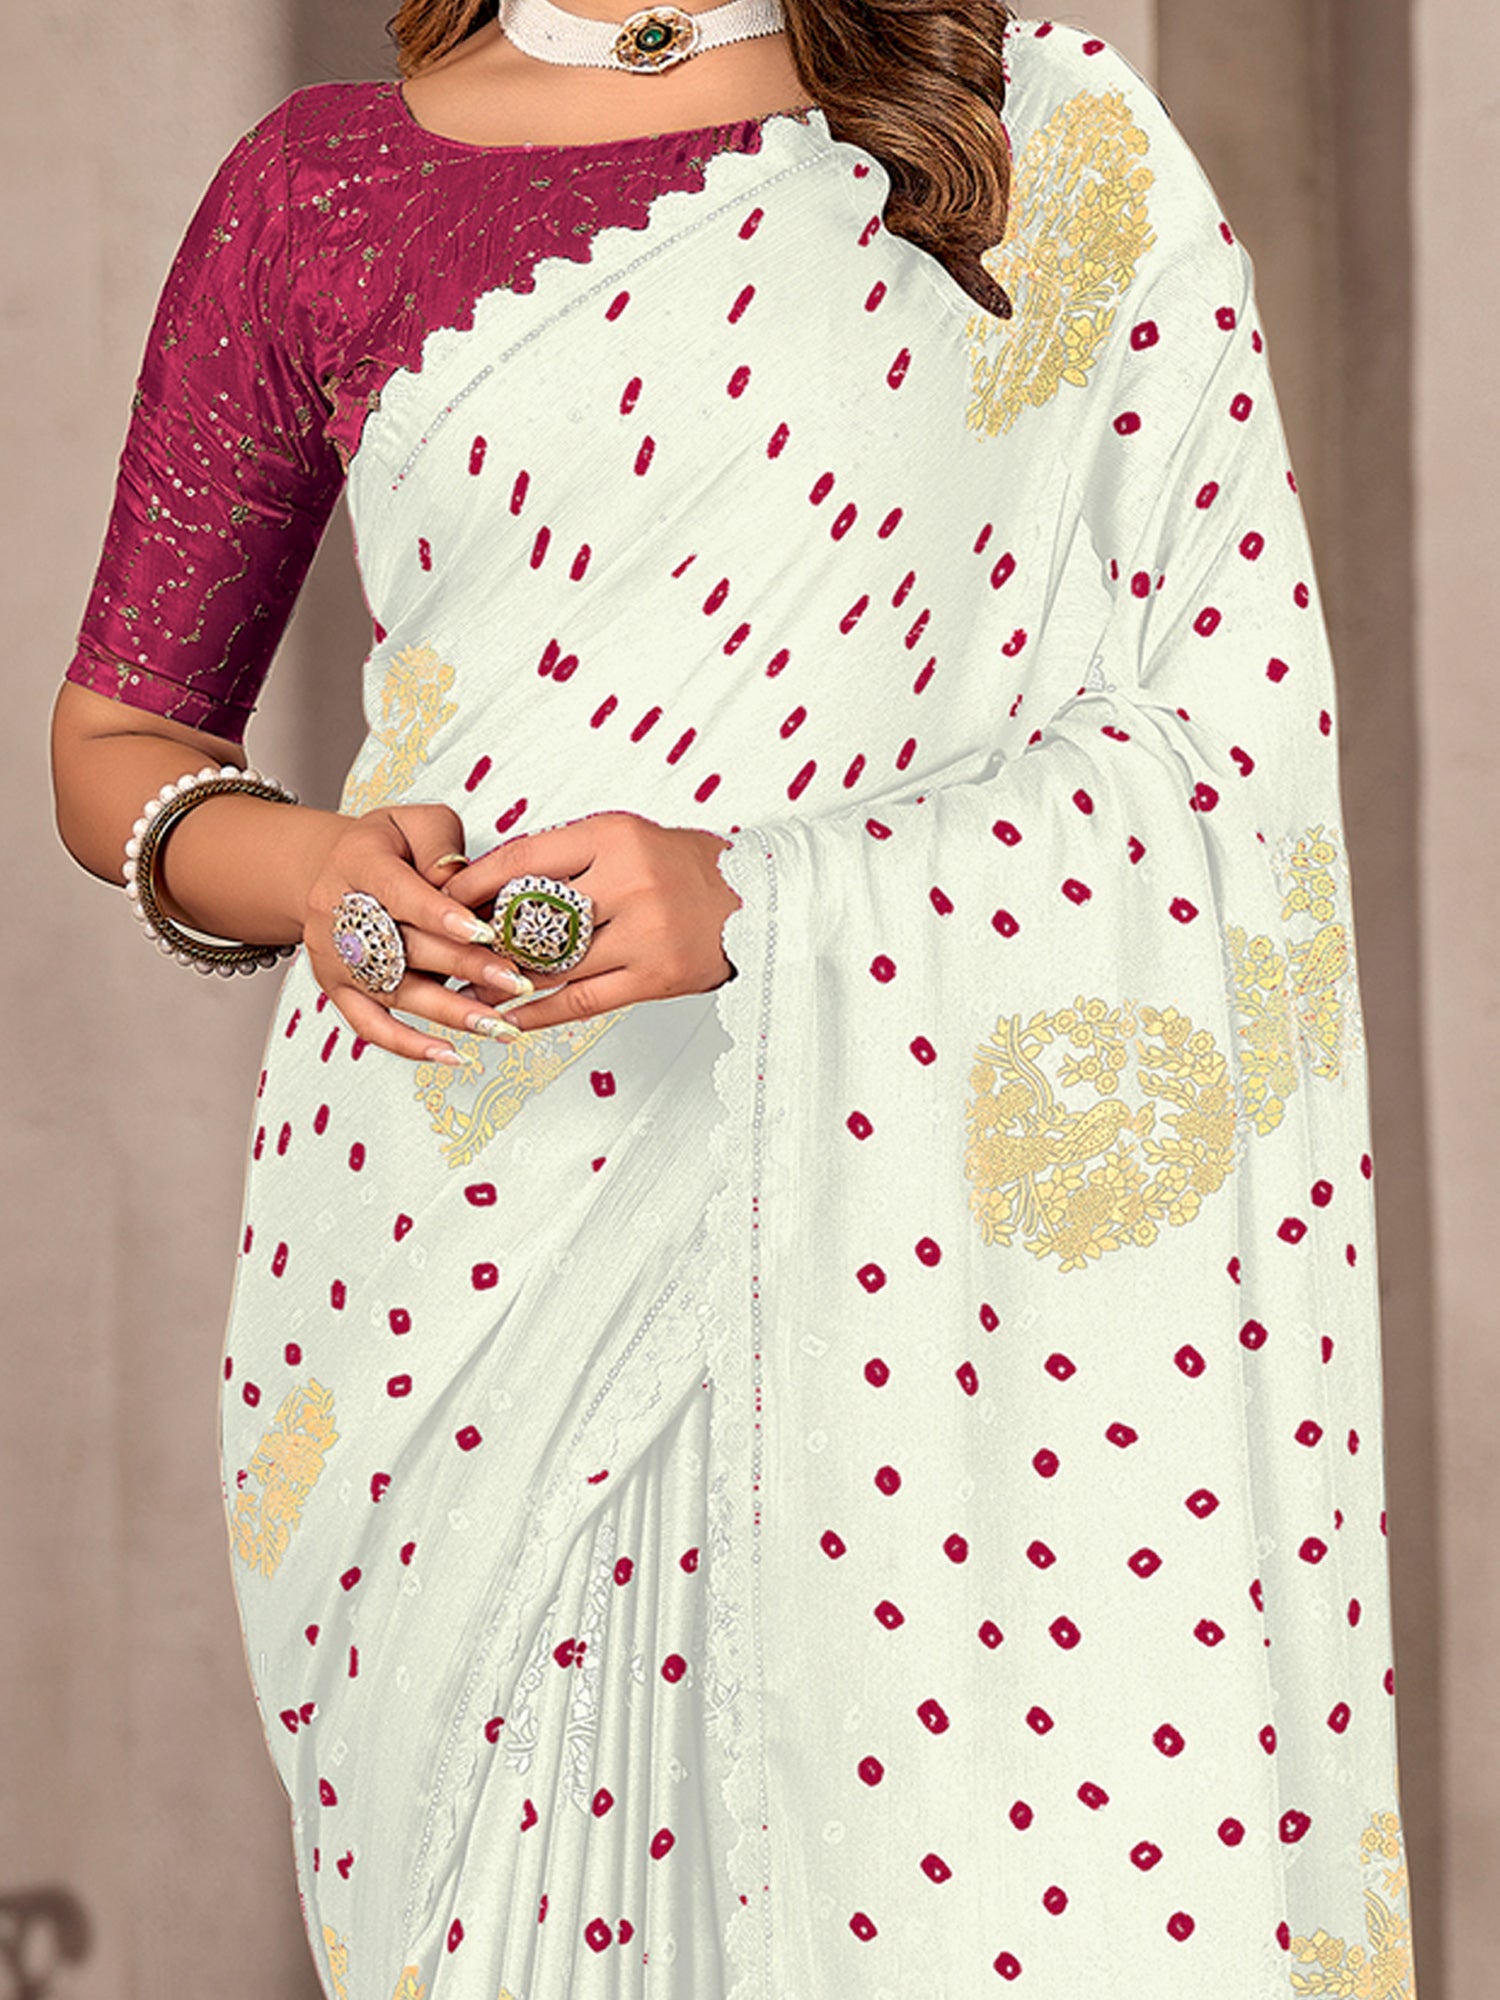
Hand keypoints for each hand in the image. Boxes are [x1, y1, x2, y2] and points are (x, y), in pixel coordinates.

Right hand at [301, 803, 535, 1063]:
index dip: (441, 915)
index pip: (401, 892)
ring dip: (450, 1012)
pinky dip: (410, 1046)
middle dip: (465, 966)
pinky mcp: (338, 989)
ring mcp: (335, 957)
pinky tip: (453, 1056)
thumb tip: (459, 883)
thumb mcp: (413, 822)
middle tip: (516, 981)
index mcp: (357, 862)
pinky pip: (370, 1026)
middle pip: (405, 947)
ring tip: (500, 1026)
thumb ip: (439, 845)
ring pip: (395, 992)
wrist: (331, 870)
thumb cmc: (388, 845)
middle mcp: (336, 912)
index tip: (484, 933)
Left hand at [443, 811, 742, 1033]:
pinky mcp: (655, 976)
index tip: (441, 897)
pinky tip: (510, 1019)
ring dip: (503, 980)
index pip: (525, 858)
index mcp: (614, 837)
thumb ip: (566, 858)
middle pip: (534, 914)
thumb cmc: (682, 867)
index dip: (475, 882)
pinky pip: (581, 1000)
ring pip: (553, 963)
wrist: (759, 899)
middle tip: (446, 950)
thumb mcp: (624, 839)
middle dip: (484, 936)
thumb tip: (488, 886)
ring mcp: (644, 932)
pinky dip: (540, 1011)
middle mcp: (628, 881)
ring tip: (466, 990)